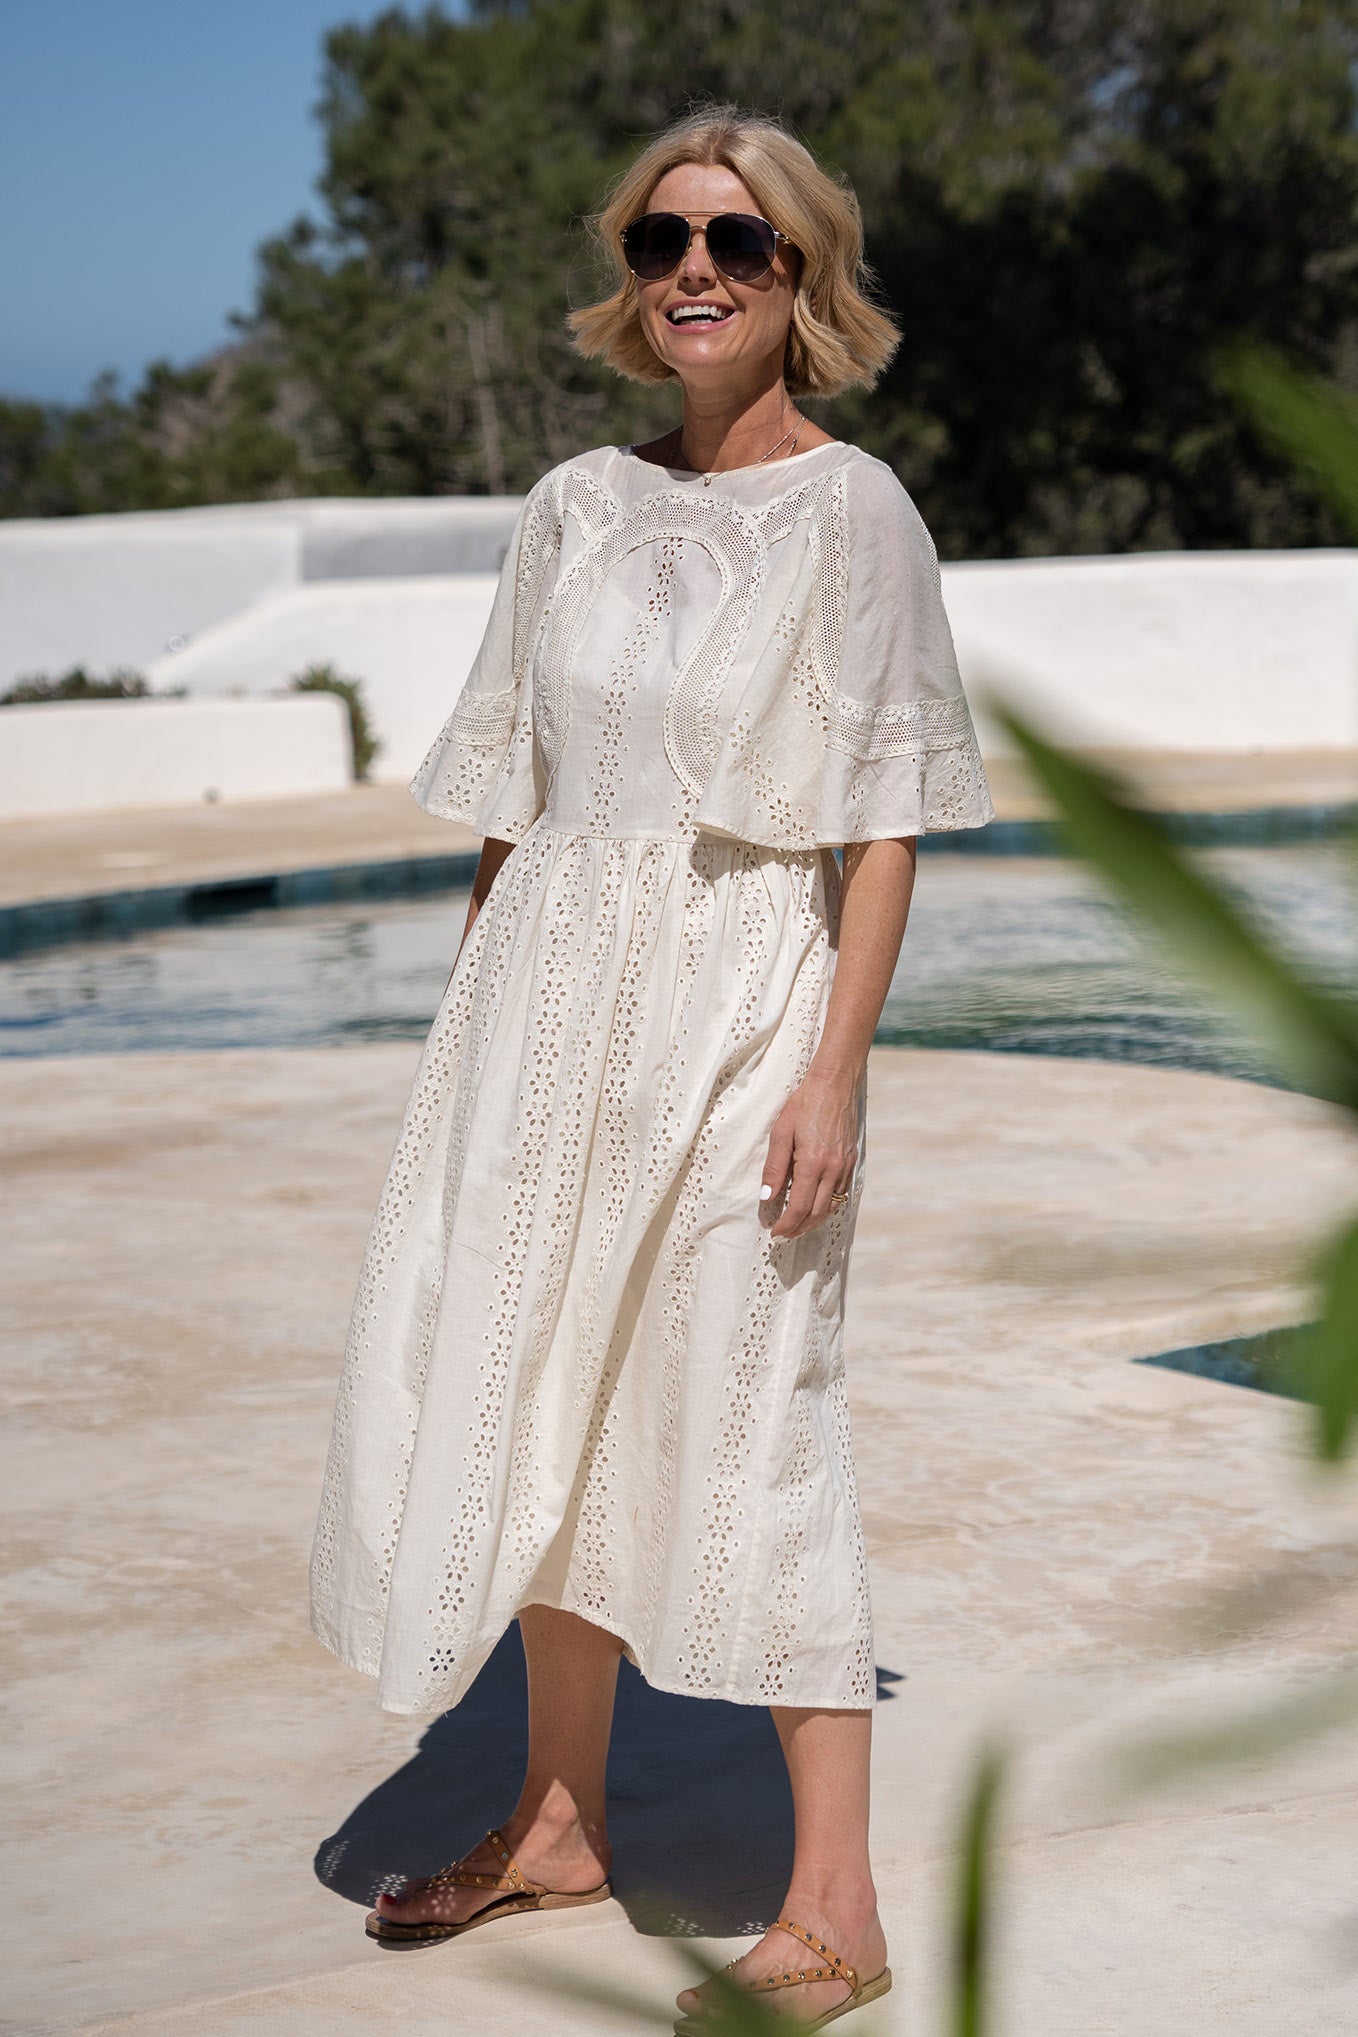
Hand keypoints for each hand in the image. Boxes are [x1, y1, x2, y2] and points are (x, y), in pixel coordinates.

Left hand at [760, 1069, 859, 1239]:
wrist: (835, 1085)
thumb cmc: (804, 1104)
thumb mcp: (781, 1133)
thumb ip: (774, 1168)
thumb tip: (767, 1197)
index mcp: (813, 1164)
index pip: (799, 1207)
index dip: (786, 1224)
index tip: (774, 1233)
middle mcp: (833, 1170)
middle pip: (816, 1213)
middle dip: (799, 1229)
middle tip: (783, 1236)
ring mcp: (845, 1167)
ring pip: (830, 1207)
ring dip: (813, 1221)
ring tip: (797, 1226)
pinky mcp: (851, 1162)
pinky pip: (840, 1194)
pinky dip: (827, 1207)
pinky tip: (815, 1207)